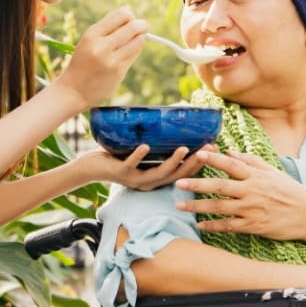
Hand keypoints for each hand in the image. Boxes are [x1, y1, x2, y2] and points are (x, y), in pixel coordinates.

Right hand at [56, 7, 147, 107]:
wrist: (74, 89)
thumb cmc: (83, 62)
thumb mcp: (88, 40)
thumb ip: (107, 27)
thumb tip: (129, 11)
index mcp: (92, 35)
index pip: (121, 15)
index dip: (130, 15)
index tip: (130, 20)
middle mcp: (101, 46)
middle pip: (133, 27)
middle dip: (142, 25)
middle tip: (143, 27)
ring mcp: (111, 60)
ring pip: (138, 41)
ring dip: (140, 38)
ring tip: (134, 41)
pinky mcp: (119, 72)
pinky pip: (134, 55)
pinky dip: (135, 51)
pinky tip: (127, 53)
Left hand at [88, 143, 214, 190]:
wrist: (91, 168)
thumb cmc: (119, 158)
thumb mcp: (142, 154)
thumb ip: (158, 146)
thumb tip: (173, 123)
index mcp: (156, 179)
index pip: (183, 173)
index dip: (200, 163)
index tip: (214, 149)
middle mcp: (149, 183)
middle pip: (177, 175)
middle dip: (194, 163)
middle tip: (208, 149)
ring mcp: (135, 179)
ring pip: (158, 173)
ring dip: (172, 161)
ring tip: (184, 148)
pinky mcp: (121, 173)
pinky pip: (131, 164)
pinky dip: (139, 155)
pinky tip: (146, 146)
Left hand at [175, 150, 305, 241]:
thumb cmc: (291, 191)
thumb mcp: (273, 172)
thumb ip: (251, 162)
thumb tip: (229, 151)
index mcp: (256, 176)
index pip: (231, 165)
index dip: (214, 159)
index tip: (198, 154)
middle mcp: (252, 191)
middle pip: (219, 186)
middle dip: (197, 184)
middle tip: (178, 183)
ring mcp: (252, 209)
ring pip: (219, 207)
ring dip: (198, 206)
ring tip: (180, 205)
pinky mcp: (253, 226)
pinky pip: (229, 226)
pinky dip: (213, 226)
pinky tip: (200, 225)